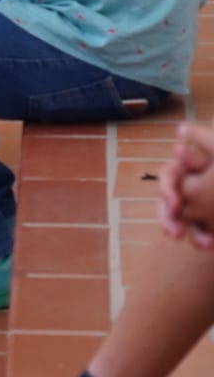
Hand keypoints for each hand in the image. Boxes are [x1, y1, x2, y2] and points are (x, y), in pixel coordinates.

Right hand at [159, 123, 213, 246]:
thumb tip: (180, 130)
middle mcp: (202, 183)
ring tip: (203, 245)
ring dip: (189, 231)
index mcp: (202, 165)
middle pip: (172, 198)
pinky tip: (210, 246)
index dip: (168, 188)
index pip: (171, 174)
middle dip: (170, 216)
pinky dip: (204, 239)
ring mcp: (209, 204)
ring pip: (185, 218)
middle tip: (174, 233)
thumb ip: (198, 147)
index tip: (176, 203)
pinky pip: (202, 231)